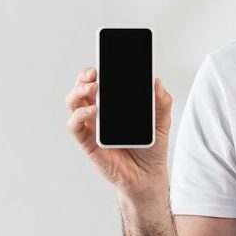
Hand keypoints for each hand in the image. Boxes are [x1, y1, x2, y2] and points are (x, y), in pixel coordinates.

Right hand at [66, 66, 172, 200]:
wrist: (148, 176)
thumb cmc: (151, 147)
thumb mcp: (162, 120)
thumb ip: (161, 101)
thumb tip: (156, 81)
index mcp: (113, 103)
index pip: (100, 80)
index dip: (98, 68)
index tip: (105, 60)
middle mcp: (98, 111)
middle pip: (82, 87)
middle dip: (84, 76)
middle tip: (96, 73)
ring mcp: (91, 126)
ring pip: (74, 102)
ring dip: (79, 91)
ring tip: (93, 87)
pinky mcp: (87, 142)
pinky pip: (75, 125)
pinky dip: (80, 115)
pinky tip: (93, 111)